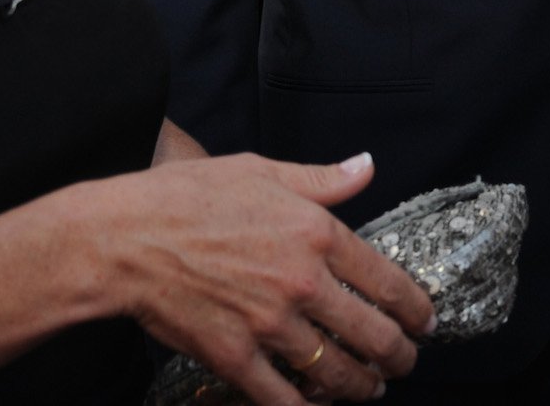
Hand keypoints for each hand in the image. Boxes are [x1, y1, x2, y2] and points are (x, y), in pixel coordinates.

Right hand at [106, 152, 433, 404]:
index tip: (425, 320)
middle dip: (399, 356)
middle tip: (405, 362)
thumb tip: (367, 167)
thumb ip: (322, 179)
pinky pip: (284, 399)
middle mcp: (302, 282)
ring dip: (362, 386)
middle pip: (372, 334)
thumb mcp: (262, 170)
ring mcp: (270, 325)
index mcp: (315, 233)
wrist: (124, 239)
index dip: (415, 308)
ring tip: (370, 388)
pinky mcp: (236, 357)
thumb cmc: (187, 198)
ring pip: (336, 372)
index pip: (386, 279)